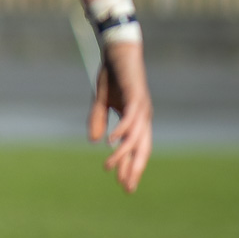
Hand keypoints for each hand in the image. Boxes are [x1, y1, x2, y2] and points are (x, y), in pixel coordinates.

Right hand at [90, 39, 151, 192]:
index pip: (135, 147)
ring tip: (111, 167)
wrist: (119, 49)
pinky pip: (130, 119)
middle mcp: (143, 116)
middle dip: (134, 168)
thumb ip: (98, 119)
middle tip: (127, 187)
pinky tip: (113, 142)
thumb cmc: (112, 73)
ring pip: (135, 137)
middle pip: (141, 148)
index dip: (130, 166)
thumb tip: (95, 141)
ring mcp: (141, 107)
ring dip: (123, 154)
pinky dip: (122, 132)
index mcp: (136, 118)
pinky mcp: (135, 96)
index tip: (125, 185)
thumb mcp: (100, 100)